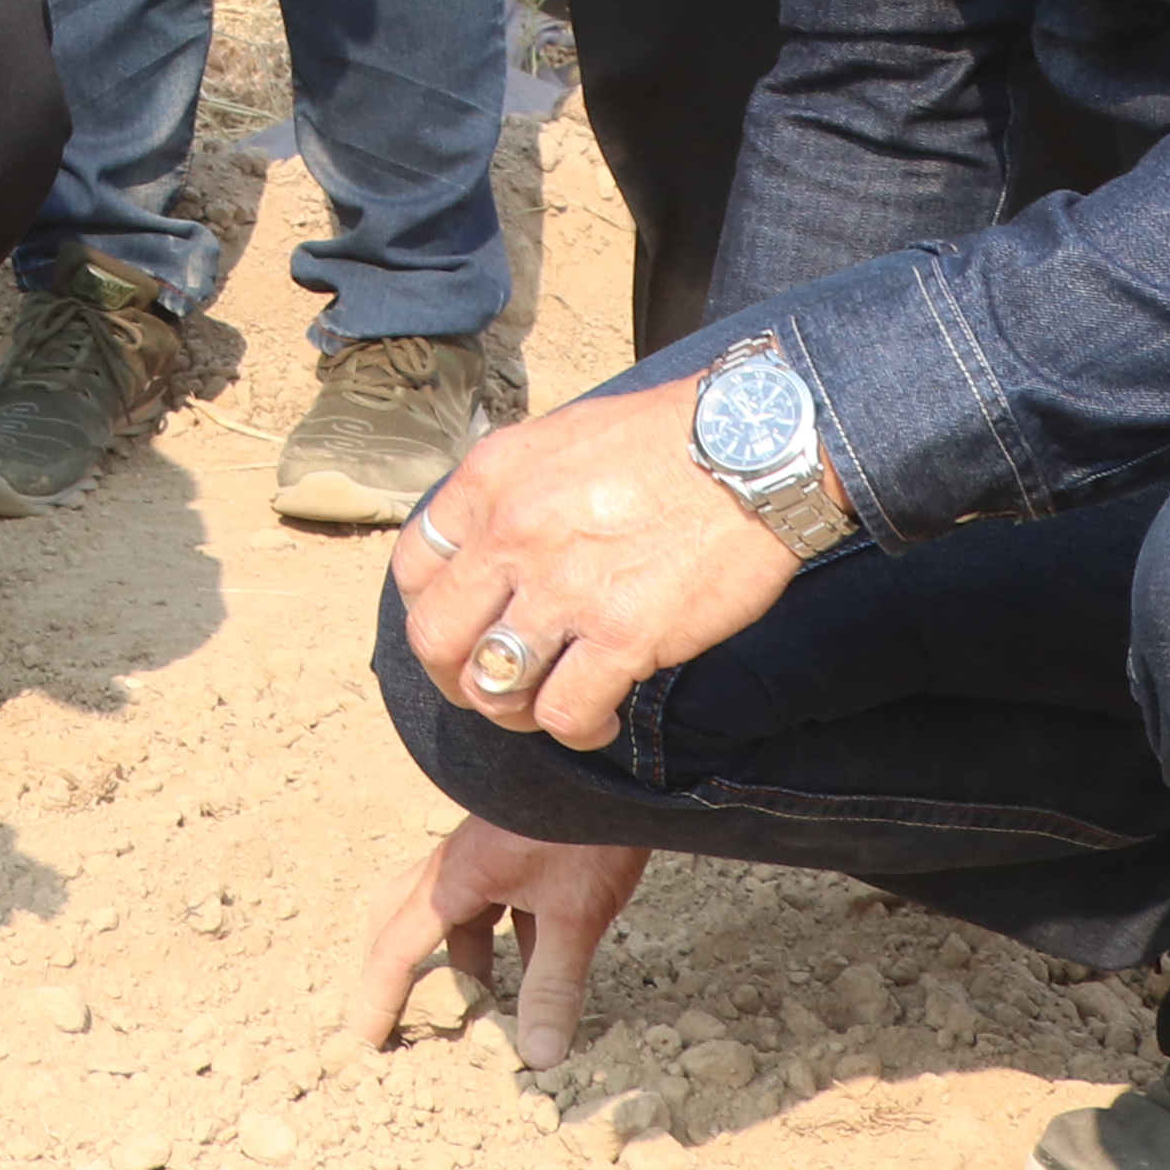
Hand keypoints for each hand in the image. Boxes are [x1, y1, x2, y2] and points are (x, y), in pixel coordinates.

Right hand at [350, 815, 651, 1062]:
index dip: (379, 996)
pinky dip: (496, 945)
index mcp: (454, 878)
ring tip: (469, 1007)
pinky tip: (528, 974)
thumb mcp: (573, 914)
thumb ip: (552, 985)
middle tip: (391, 1013)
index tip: (366, 1038)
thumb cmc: (586, 830)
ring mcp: (485, 856)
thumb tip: (538, 1057)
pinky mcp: (515, 853)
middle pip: (399, 916)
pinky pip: (490, 907)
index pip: (398, 947)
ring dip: (453, 961)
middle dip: (392, 967)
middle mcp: (457, 865)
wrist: (619, 766)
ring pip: (449, 914)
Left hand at [388, 373, 811, 753]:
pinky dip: (576, 729)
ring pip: (490, 685)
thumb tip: (493, 545)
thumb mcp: (561, 440)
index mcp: (491, 479)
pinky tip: (600, 719)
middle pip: (434, 637)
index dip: (430, 608)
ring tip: (549, 704)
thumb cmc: (669, 440)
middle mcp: (512, 533)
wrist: (757, 447)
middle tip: (491, 685)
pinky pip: (565, 713)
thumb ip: (515, 493)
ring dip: (513, 710)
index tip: (464, 625)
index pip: (412, 565)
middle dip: (453, 675)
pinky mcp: (623, 635)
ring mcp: (564, 588)